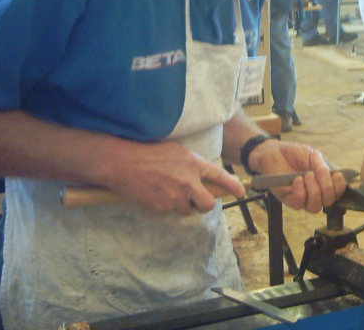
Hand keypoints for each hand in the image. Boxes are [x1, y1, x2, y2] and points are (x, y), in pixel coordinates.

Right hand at [106, 140, 244, 215]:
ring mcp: (176, 196)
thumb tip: (200, 174)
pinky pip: (170, 212)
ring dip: (182, 205)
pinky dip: (165, 207)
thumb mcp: (176, 151)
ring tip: (167, 192)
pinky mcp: (163, 207)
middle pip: (208, 203)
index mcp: (193, 164)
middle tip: (196, 200)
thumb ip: (191, 164)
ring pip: (188, 210)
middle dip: (204, 204)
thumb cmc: (147, 152)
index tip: (240, 192)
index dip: (232, 186)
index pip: (219, 177)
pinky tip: (155, 194)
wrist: (123, 162)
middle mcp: (188, 181)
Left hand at [247, 139, 346, 211]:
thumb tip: (331, 175)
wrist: (274, 152)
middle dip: (326, 188)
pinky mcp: (288, 200)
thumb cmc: (293, 154)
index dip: (340, 187)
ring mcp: (302, 198)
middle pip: (328, 202)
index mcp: (323, 183)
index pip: (337, 193)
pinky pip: (299, 203)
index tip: (337, 175)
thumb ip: (321, 166)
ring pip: (315, 207)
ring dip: (314, 191)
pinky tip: (297, 179)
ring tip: (306, 175)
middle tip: (317, 173)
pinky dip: (300, 191)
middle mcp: (315, 193)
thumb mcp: (312, 155)